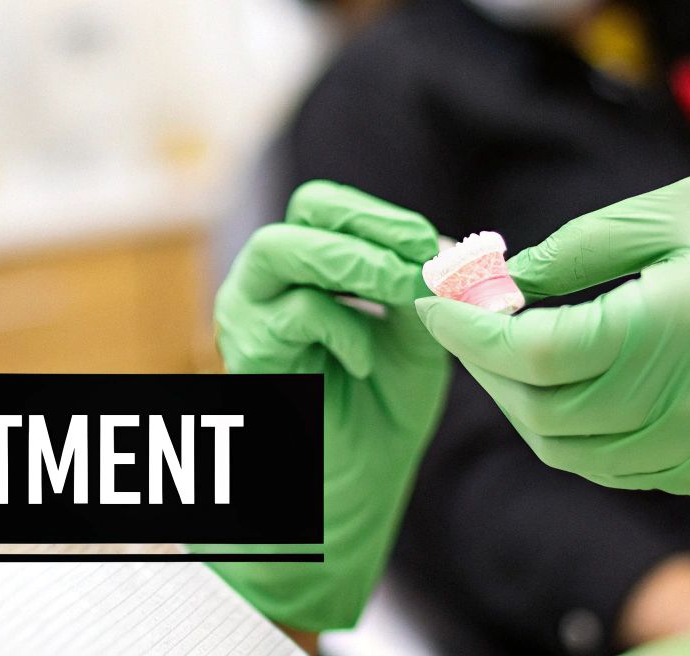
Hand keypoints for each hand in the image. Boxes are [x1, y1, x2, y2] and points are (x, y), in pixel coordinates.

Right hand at [200, 180, 448, 630]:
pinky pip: (297, 312)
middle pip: (306, 208)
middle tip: (419, 258)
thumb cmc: (383, 405)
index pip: (330, 206)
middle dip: (371, 227)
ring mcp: (249, 311)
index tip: (432, 244)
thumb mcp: (418, 332)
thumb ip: (423, 285)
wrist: (356, 484)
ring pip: (282, 246)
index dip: (383, 216)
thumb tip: (440, 242)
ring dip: (356, 261)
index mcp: (305, 264)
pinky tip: (365, 361)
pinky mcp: (248, 350)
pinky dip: (345, 328)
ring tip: (401, 288)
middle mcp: (268, 279)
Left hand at [416, 176, 689, 494]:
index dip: (471, 333)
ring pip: (568, 452)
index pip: (534, 354)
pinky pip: (613, 467)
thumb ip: (586, 245)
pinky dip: (572, 432)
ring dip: (523, 404)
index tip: (438, 303)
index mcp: (671, 326)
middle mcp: (680, 402)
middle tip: (471, 322)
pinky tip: (573, 383)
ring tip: (516, 350)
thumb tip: (509, 277)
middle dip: (487, 368)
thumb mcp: (685, 210)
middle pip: (539, 411)